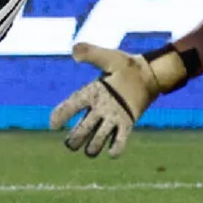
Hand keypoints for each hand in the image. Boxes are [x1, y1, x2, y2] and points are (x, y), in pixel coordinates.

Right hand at [51, 44, 175, 156]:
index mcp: (92, 93)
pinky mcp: (127, 123)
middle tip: (71, 143)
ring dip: (93, 146)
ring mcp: (112, 117)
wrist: (149, 74)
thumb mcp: (110, 57)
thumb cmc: (127, 65)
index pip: (73, 105)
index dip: (61, 114)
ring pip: (98, 138)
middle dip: (75, 138)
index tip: (53, 124)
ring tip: (91, 149)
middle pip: (82, 129)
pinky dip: (115, 149)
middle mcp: (99, 108)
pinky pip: (120, 141)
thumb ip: (92, 53)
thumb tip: (74, 50)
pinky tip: (112, 152)